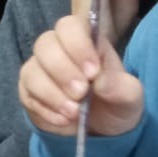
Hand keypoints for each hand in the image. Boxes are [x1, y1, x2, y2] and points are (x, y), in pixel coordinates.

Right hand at [18, 15, 142, 135]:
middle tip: (81, 93)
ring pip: (32, 70)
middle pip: (45, 44)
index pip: (70, 26)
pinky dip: (46, 109)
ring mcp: (39, 69)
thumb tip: (100, 81)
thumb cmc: (115, 103)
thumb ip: (121, 87)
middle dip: (62, 71)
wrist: (101, 130)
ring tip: (73, 112)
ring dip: (52, 93)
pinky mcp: (28, 91)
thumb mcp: (130, 97)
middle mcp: (58, 49)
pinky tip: (63, 120)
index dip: (77, 45)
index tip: (93, 72)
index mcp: (85, 41)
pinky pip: (27, 94)